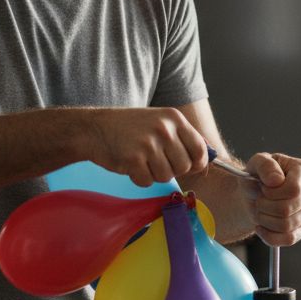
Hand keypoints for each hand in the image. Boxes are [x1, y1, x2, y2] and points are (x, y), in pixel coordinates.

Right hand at [86, 107, 209, 186]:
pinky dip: (139, 178)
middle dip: (172, 170)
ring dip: (154, 174)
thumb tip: (206, 160)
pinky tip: (131, 165)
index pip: (199, 149)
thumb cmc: (129, 128)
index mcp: (174, 118)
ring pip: (166, 176)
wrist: (94, 128)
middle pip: (184, 166)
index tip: (188, 167)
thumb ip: (182, 138)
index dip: (196, 164)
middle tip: (156, 161)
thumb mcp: (160, 122)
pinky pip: (147, 181)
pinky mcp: (133, 158)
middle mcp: (164, 129)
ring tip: (142, 160)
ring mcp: (148, 143)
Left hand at [242, 152, 300, 246]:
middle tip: (258, 201)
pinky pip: (289, 239)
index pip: (293, 189)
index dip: (272, 193)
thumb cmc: (258, 176)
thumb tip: (276, 180)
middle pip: (287, 209)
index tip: (263, 189)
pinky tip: (261, 227)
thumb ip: (264, 165)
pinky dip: (269, 236)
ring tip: (259, 211)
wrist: (256, 194)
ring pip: (286, 225)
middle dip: (264, 207)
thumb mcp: (256, 163)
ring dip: (265, 220)